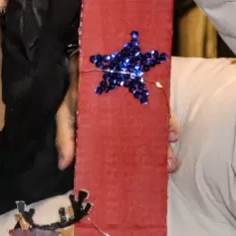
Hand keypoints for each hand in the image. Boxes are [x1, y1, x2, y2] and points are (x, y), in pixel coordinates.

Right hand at [54, 59, 178, 172]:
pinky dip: (167, 123)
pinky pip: (160, 112)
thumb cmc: (75, 89)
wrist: (87, 58)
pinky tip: (172, 132)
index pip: (118, 152)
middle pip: (140, 144)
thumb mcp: (65, 114)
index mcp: (104, 132)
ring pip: (153, 132)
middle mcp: (122, 125)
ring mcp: (137, 111)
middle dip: (155, 157)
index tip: (139, 178)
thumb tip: (62, 166)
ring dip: (164, 145)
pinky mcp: (148, 96)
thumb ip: (65, 138)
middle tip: (167, 169)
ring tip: (172, 159)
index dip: (129, 164)